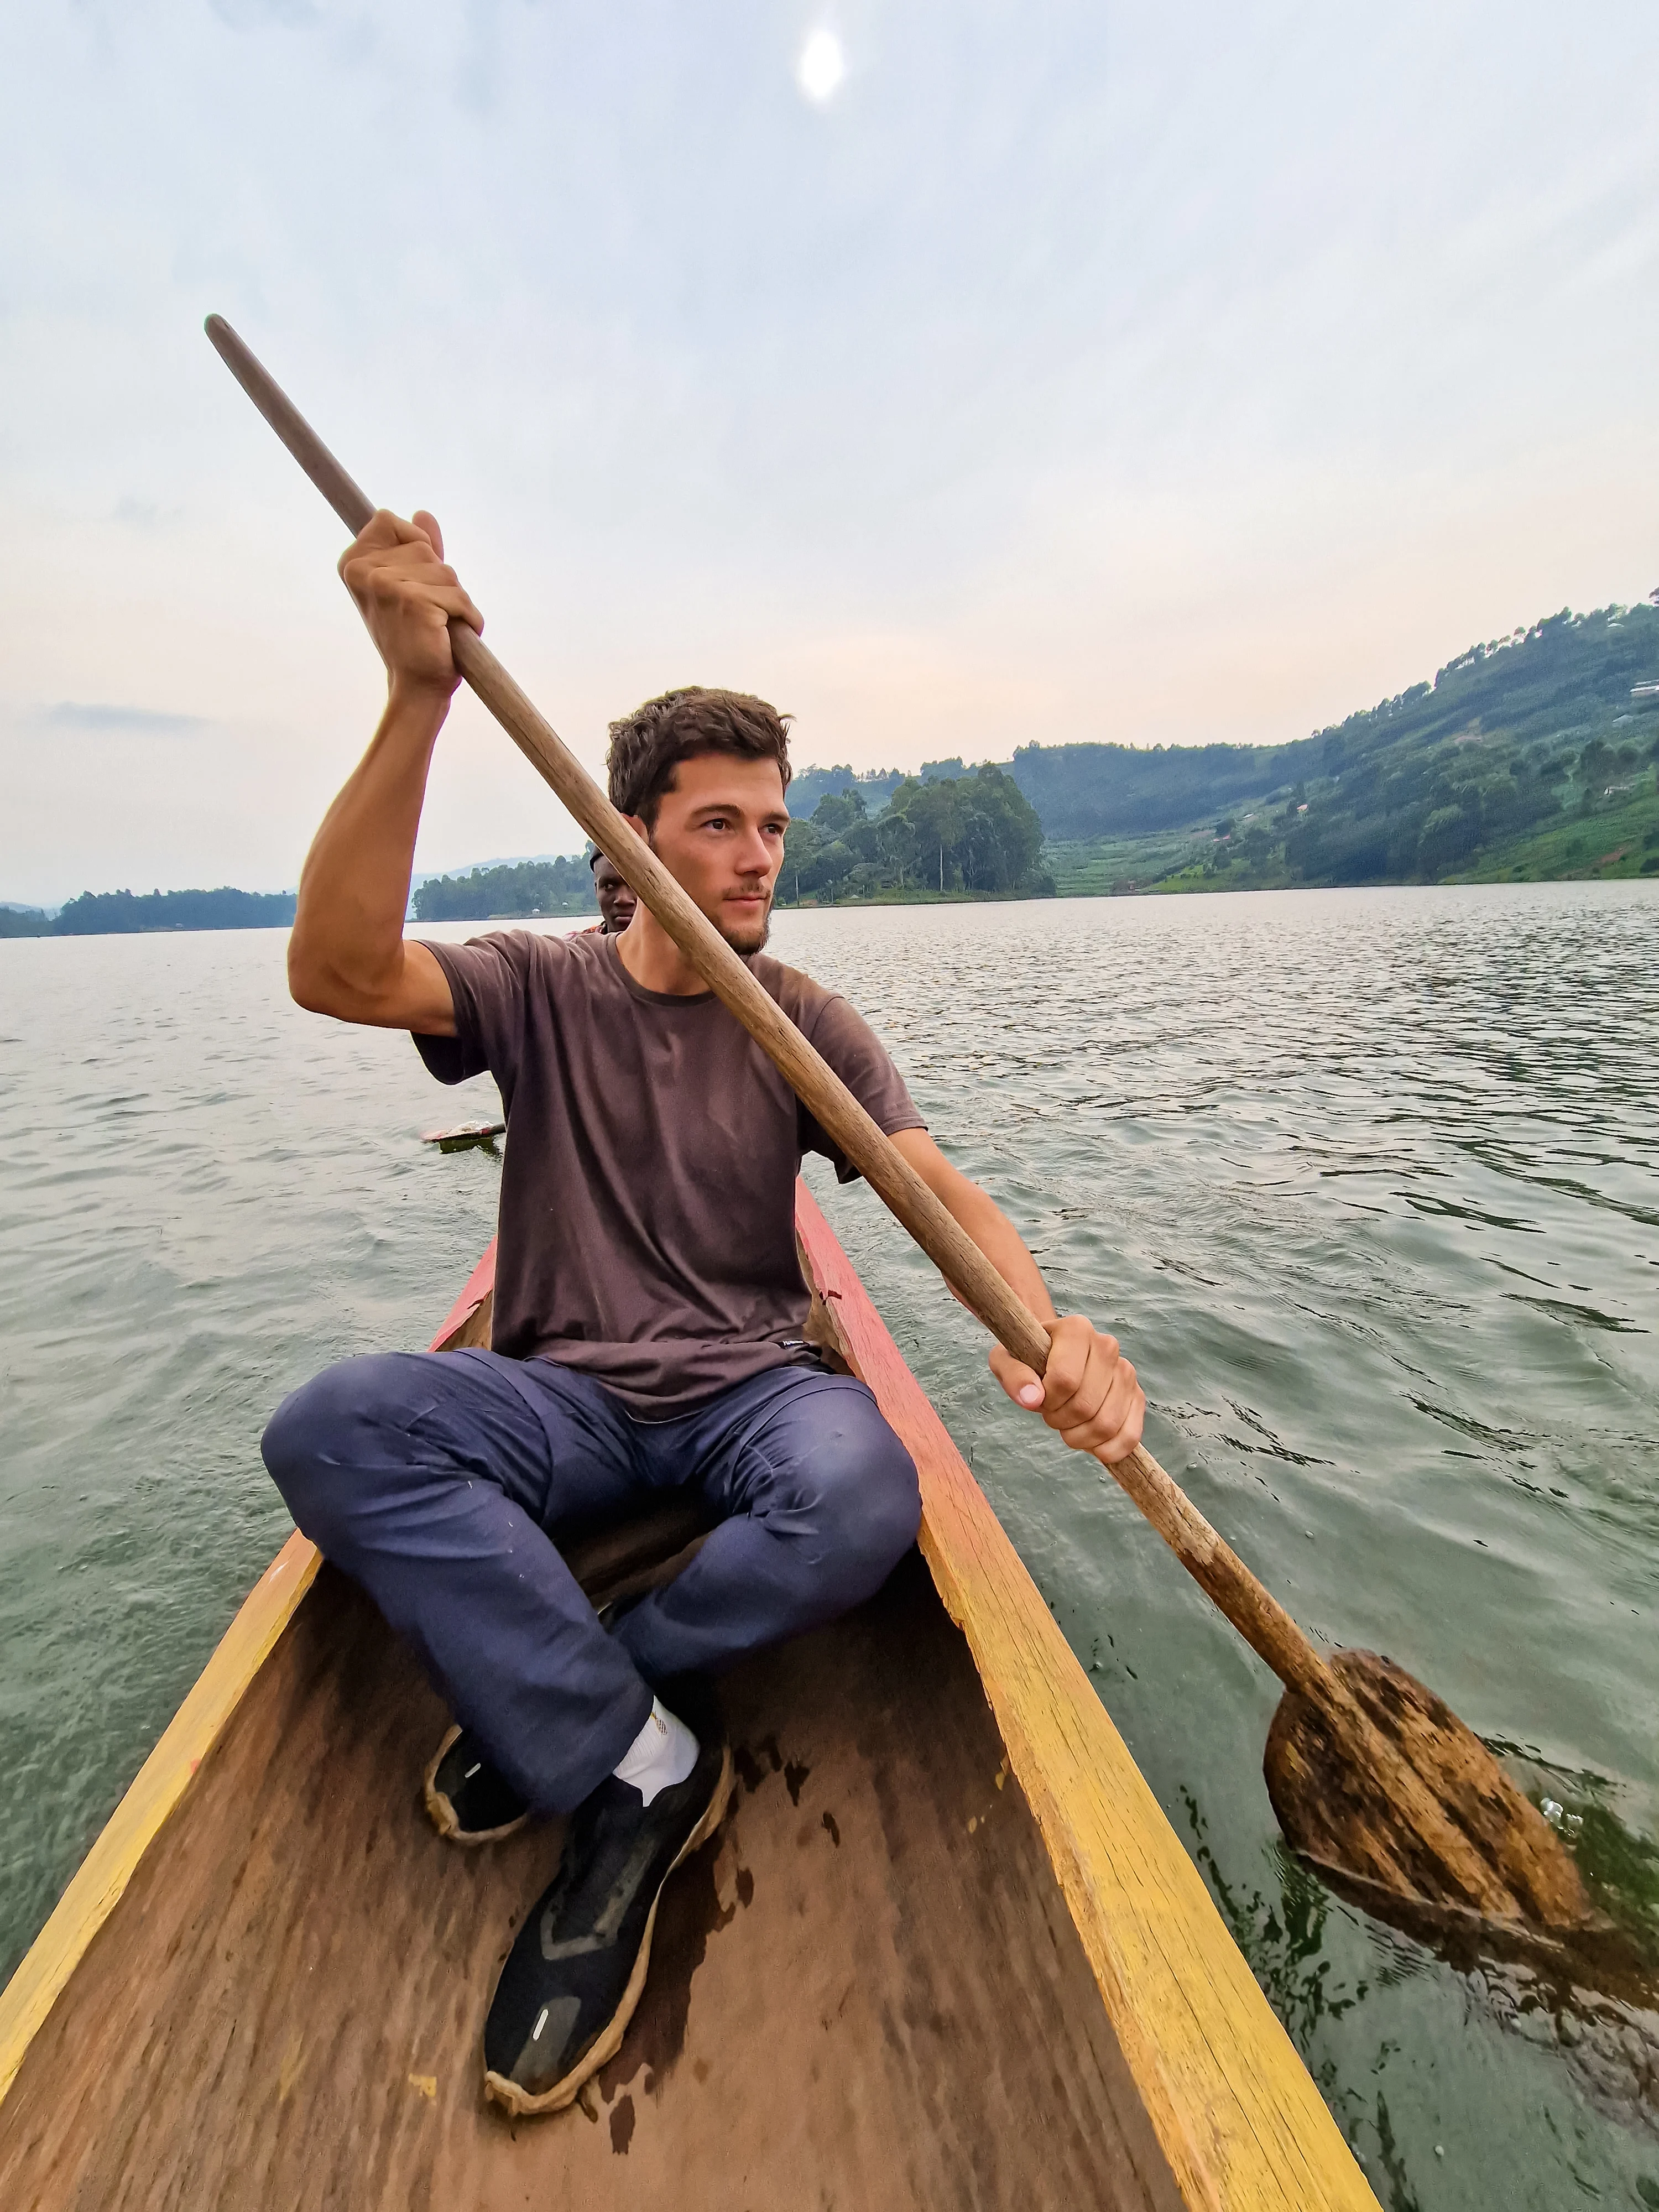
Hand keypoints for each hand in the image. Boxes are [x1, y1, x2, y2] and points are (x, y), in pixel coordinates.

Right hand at [338, 509, 483, 697]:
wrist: (416, 686)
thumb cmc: (413, 639)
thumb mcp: (412, 585)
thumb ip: (417, 548)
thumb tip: (423, 514)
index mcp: (354, 563)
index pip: (388, 520)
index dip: (414, 545)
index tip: (412, 582)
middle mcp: (363, 571)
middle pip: (424, 546)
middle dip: (440, 581)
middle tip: (425, 614)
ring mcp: (385, 584)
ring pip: (447, 573)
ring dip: (455, 602)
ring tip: (437, 627)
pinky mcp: (412, 600)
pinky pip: (458, 597)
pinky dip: (466, 618)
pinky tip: (448, 637)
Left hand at [990, 1316, 1145, 1463]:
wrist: (1052, 1358)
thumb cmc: (1027, 1359)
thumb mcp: (1006, 1361)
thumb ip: (1013, 1376)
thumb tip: (1032, 1399)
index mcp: (1076, 1329)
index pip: (1065, 1379)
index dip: (1047, 1401)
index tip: (1039, 1397)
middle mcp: (1107, 1346)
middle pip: (1085, 1405)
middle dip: (1061, 1421)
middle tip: (1051, 1413)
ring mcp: (1125, 1371)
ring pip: (1107, 1424)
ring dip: (1080, 1437)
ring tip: (1068, 1424)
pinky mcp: (1136, 1396)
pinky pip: (1130, 1435)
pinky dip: (1109, 1450)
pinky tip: (1092, 1445)